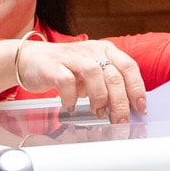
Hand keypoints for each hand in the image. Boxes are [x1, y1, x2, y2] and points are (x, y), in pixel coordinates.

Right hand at [4, 38, 149, 123]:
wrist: (30, 60)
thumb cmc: (66, 69)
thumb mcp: (92, 73)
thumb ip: (109, 85)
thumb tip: (128, 107)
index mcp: (105, 50)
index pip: (129, 66)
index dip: (137, 89)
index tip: (140, 108)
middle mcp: (91, 50)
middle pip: (114, 75)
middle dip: (120, 102)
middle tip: (119, 120)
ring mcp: (71, 57)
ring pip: (94, 74)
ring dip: (99, 98)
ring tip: (97, 112)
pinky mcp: (52, 66)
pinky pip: (67, 82)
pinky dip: (72, 97)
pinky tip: (71, 106)